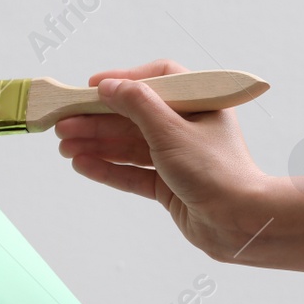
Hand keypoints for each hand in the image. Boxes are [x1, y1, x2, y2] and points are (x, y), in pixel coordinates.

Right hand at [54, 59, 277, 262]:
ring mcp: (177, 157)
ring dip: (97, 144)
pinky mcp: (168, 185)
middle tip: (64, 123)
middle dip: (98, 120)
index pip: (157, 81)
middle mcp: (188, 127)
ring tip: (64, 146)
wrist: (239, 223)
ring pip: (129, 146)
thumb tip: (108, 86)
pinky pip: (132, 172)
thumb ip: (137, 105)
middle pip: (134, 116)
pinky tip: (82, 164)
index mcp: (199, 103)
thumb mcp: (171, 130)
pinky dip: (107, 168)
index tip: (92, 87)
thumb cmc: (216, 171)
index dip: (124, 81)